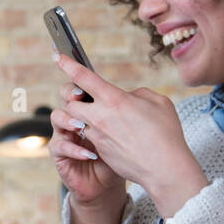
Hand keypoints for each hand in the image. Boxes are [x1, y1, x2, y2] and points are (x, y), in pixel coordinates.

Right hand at [49, 79, 124, 207]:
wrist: (123, 182)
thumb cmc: (129, 153)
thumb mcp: (134, 126)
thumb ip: (131, 107)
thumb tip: (128, 95)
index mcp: (95, 108)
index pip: (82, 84)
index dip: (74, 69)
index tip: (73, 61)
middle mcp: (79, 118)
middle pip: (65, 96)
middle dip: (70, 93)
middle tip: (81, 97)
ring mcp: (68, 136)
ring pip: (57, 117)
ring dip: (68, 119)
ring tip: (81, 126)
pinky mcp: (62, 156)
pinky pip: (60, 146)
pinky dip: (74, 149)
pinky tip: (89, 155)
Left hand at [53, 52, 207, 218]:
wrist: (164, 168)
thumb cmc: (166, 133)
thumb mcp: (158, 103)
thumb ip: (138, 94)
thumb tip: (126, 97)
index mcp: (114, 99)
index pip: (83, 77)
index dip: (68, 64)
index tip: (56, 55)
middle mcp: (100, 116)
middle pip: (71, 103)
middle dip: (75, 99)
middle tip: (87, 98)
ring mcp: (97, 135)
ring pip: (79, 122)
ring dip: (86, 118)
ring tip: (106, 119)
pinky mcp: (99, 150)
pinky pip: (91, 137)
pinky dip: (99, 134)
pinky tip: (117, 137)